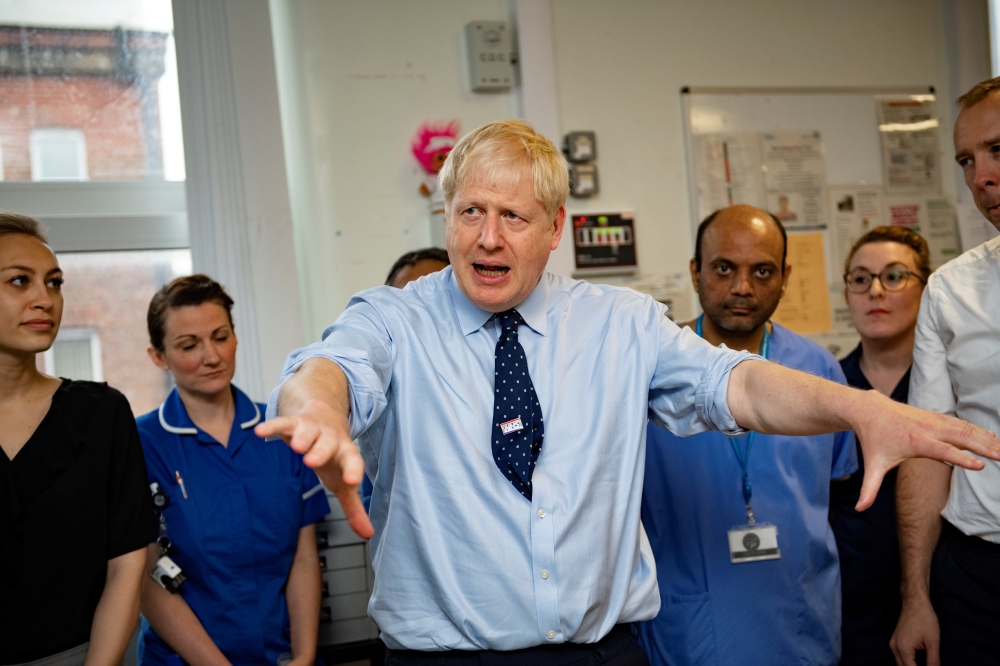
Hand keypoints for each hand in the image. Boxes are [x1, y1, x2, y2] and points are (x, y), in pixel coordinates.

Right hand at [256, 399, 373, 538]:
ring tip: (297, 446)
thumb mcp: (344, 480)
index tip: (352, 482)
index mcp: (346, 454)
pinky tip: (261, 432)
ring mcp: (313, 429)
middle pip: (328, 444)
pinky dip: (273, 426)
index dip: (353, 471)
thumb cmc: (335, 454)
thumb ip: (354, 508)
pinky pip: (283, 423)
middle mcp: (331, 439)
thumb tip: (367, 534)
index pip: (353, 461)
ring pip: (308, 431)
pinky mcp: (294, 422)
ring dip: (303, 437)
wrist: (326, 415)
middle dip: (321, 452)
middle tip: (313, 462)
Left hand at [852, 393, 999, 510]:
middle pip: (961, 437)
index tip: (981, 466)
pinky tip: (993, 438)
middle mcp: (928, 429)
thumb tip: (859, 509)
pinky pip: (962, 424)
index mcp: (914, 442)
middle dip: (984, 447)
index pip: (942, 451)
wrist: (869, 410)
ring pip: (965, 429)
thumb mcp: (871, 465)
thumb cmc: (872, 440)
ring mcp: (934, 420)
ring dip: (987, 438)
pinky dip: (979, 430)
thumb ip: (868, 489)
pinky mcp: (937, 417)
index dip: (961, 459)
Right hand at [891, 596, 939, 665]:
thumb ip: (933, 661)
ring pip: (899, 664)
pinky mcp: (894, 641)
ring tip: (923, 664)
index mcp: (904, 649)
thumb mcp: (933, 642)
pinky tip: (917, 662)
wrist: (915, 602)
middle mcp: (894, 648)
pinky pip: (899, 657)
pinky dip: (907, 662)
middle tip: (927, 665)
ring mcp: (892, 644)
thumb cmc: (925, 619)